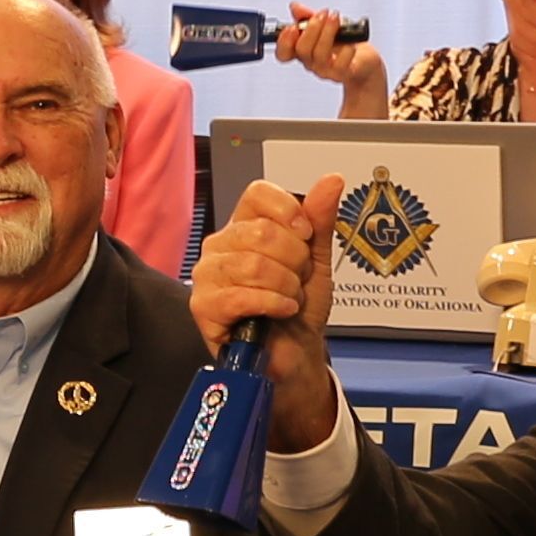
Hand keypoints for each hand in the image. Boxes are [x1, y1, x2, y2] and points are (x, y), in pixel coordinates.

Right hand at [186, 176, 349, 447]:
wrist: (295, 357)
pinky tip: (280, 312)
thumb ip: (321, 220)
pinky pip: (240, 295)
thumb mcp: (317, 260)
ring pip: (252, 264)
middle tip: (297, 281)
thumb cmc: (298, 309)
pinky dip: (272, 304)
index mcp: (244, 226)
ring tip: (289, 300)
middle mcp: (220, 245)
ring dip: (285, 286)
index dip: (289, 212)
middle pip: (260, 231)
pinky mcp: (203, 307)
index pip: (258, 193)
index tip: (305, 237)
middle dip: (294, 261)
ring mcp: (207, 276)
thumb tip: (332, 179)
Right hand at [280, 7, 388, 111]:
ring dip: (328, 32)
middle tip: (323, 13)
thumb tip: (295, 7)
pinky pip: (341, 63)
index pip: (284, 53)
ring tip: (336, 18)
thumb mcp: (326, 24)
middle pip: (302, 50)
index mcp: (303, 51)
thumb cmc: (344, 42)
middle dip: (312, 28)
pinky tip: (351, 41)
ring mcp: (327, 70)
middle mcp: (312, 62)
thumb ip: (309, 16)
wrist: (366, 60)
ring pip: (320, 55)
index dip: (284, 42)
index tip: (292, 27)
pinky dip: (346, 49)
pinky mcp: (343, 73)